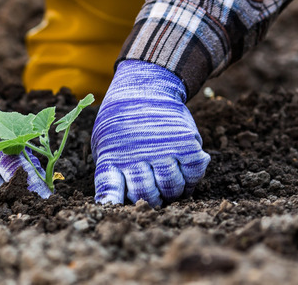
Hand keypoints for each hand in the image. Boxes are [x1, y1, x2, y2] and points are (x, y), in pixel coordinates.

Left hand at [91, 60, 210, 206]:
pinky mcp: (185, 143)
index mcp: (112, 156)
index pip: (109, 187)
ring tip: (170, 184)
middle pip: (146, 195)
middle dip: (150, 200)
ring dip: (173, 192)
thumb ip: (110, 169)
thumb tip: (111, 201)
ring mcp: (162, 149)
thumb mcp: (104, 141)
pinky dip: (192, 180)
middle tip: (154, 194)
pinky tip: (185, 174)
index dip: (112, 202)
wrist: (145, 87)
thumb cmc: (121, 121)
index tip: (112, 209)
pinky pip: (194, 175)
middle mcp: (136, 155)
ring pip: (172, 189)